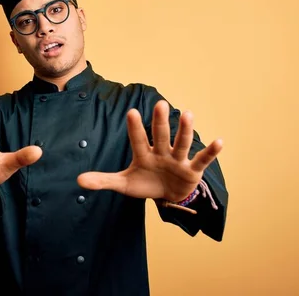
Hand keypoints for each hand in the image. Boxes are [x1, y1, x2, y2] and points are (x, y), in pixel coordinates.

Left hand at [77, 100, 222, 202]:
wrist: (167, 196)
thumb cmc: (145, 184)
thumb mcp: (123, 185)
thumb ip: (103, 180)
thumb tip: (79, 180)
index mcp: (144, 154)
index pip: (138, 140)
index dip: (135, 128)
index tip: (131, 111)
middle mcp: (161, 153)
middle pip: (160, 136)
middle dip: (160, 122)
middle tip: (159, 104)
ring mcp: (178, 160)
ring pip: (181, 143)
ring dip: (184, 130)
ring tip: (188, 114)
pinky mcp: (192, 170)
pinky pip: (202, 159)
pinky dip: (210, 151)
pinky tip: (219, 141)